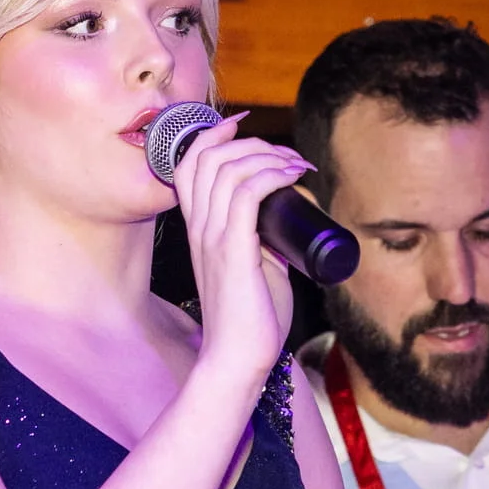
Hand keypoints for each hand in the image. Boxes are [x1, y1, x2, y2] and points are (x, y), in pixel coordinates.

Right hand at [169, 116, 307, 382]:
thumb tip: (285, 227)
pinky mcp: (233, 251)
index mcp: (199, 229)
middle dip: (251, 141)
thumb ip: (262, 244)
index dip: (215, 135)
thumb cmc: (250, 322)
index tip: (248, 128)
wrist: (239, 360)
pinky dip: (271, 174)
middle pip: (209, 156)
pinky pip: (246, 194)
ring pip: (228, 168)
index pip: (191, 164)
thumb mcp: (254, 268)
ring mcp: (213, 238)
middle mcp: (199, 228)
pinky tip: (291, 176)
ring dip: (268, 156)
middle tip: (288, 156)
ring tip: (297, 165)